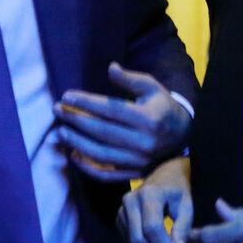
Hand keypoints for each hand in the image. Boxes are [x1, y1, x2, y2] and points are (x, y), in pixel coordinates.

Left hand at [56, 63, 191, 181]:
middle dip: (76, 120)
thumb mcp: (152, 88)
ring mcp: (139, 161)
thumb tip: (110, 68)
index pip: (111, 110)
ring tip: (60, 132)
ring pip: (101, 154)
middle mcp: (144, 141)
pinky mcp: (135, 173)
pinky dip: (87, 168)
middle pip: (102, 131)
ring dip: (77, 143)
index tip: (66, 96)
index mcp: (149, 118)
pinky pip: (107, 175)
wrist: (185, 136)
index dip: (86, 103)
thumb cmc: (163, 107)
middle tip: (57, 110)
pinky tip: (73, 155)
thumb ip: (131, 79)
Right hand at [117, 156, 192, 242]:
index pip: (152, 228)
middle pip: (138, 239)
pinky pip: (129, 242)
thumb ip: (182, 230)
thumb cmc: (178, 192)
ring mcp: (122, 209)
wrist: (165, 177)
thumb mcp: (186, 207)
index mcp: (149, 193)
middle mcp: (130, 200)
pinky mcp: (120, 218)